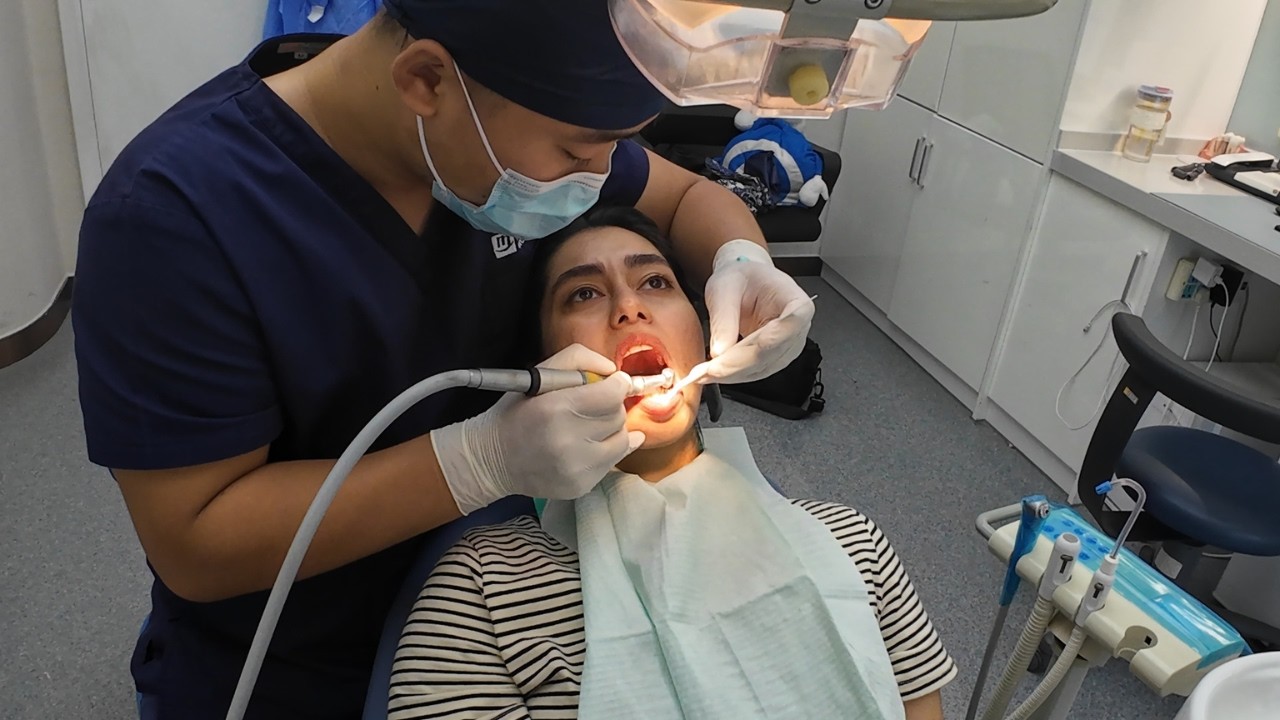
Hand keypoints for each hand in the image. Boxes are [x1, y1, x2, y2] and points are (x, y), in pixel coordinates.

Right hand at [431, 344, 645, 514]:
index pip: (612, 395)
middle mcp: (567, 440)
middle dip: (611, 406)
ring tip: (590, 426)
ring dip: (612, 429)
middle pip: (618, 416)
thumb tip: (613, 370)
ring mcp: (575, 468)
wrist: (492, 459)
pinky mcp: (580, 486)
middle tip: (593, 405)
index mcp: (556, 408)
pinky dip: (605, 450)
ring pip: (622, 440)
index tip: (613, 383)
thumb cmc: (516, 412)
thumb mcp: (539, 374)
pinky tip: (587, 445)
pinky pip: (612, 462)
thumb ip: (578, 359)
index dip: (618, 385)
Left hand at [689, 240, 814, 385]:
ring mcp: (788, 347)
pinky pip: (754, 372)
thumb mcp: (725, 288)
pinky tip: (711, 373)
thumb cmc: (741, 277)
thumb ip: (724, 318)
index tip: (724, 358)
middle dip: (734, 366)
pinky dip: (731, 375)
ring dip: (730, 374)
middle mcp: (798, 329)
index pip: (782, 331)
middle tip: (704, 371)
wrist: (745, 283)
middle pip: (769, 354)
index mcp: (797, 303)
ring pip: (761, 369)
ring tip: (701, 373)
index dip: (753, 347)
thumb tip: (720, 351)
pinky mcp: (774, 359)